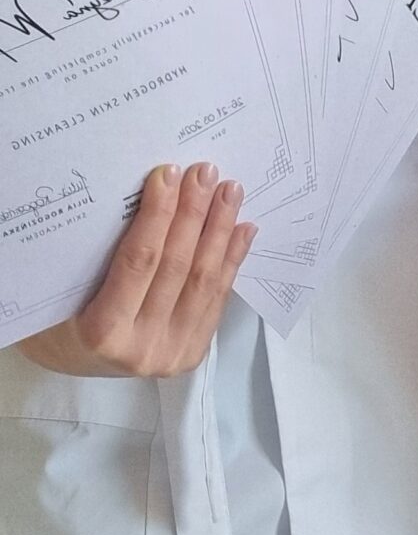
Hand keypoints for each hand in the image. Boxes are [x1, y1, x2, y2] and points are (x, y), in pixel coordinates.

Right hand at [17, 163, 255, 378]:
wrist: (72, 361)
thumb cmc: (58, 317)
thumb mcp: (62, 287)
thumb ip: (98, 251)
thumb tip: (144, 191)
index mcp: (103, 333)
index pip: (139, 261)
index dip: (158, 216)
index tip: (169, 175)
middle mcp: (141, 348)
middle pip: (177, 268)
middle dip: (195, 214)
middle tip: (205, 173)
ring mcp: (171, 354)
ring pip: (203, 282)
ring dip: (220, 231)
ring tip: (230, 192)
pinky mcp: (192, 354)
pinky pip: (216, 299)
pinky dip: (231, 261)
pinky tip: (242, 228)